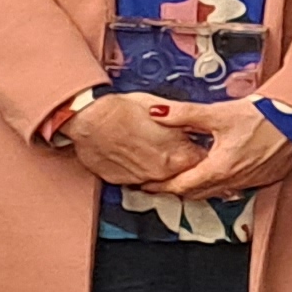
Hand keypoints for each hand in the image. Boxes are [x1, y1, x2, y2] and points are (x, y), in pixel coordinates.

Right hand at [62, 92, 204, 190]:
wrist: (89, 119)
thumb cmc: (124, 109)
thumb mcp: (163, 109)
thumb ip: (184, 123)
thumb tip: (197, 125)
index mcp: (181, 155)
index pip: (202, 161)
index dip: (200, 151)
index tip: (197, 144)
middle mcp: (164, 173)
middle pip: (183, 172)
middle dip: (182, 161)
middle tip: (173, 145)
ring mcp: (143, 180)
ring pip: (161, 177)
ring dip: (161, 166)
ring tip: (150, 147)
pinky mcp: (124, 182)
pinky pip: (140, 178)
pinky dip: (141, 169)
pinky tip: (134, 153)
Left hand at [150, 102, 291, 200]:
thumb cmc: (265, 117)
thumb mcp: (219, 113)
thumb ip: (184, 114)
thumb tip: (156, 112)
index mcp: (218, 168)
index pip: (180, 186)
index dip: (159, 186)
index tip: (145, 185)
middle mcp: (233, 181)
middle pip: (196, 193)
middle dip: (175, 189)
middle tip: (158, 183)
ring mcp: (250, 182)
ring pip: (215, 192)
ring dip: (198, 188)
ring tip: (184, 178)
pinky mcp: (263, 179)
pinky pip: (234, 188)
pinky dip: (219, 183)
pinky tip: (217, 172)